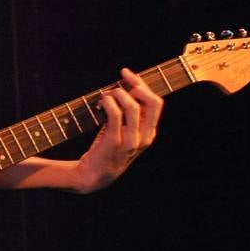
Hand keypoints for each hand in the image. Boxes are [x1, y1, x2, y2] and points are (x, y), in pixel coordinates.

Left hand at [72, 67, 163, 192]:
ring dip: (117, 93)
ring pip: (132, 105)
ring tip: (105, 96)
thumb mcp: (125, 132)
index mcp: (150, 133)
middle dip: (137, 84)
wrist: (94, 176)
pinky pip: (114, 114)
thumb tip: (126, 87)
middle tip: (120, 79)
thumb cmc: (107, 149)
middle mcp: (144, 137)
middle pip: (152, 102)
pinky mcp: (114, 141)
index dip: (142, 84)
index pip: (156, 102)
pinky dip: (107, 102)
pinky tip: (100, 104)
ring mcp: (130, 140)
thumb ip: (129, 114)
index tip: (127, 74)